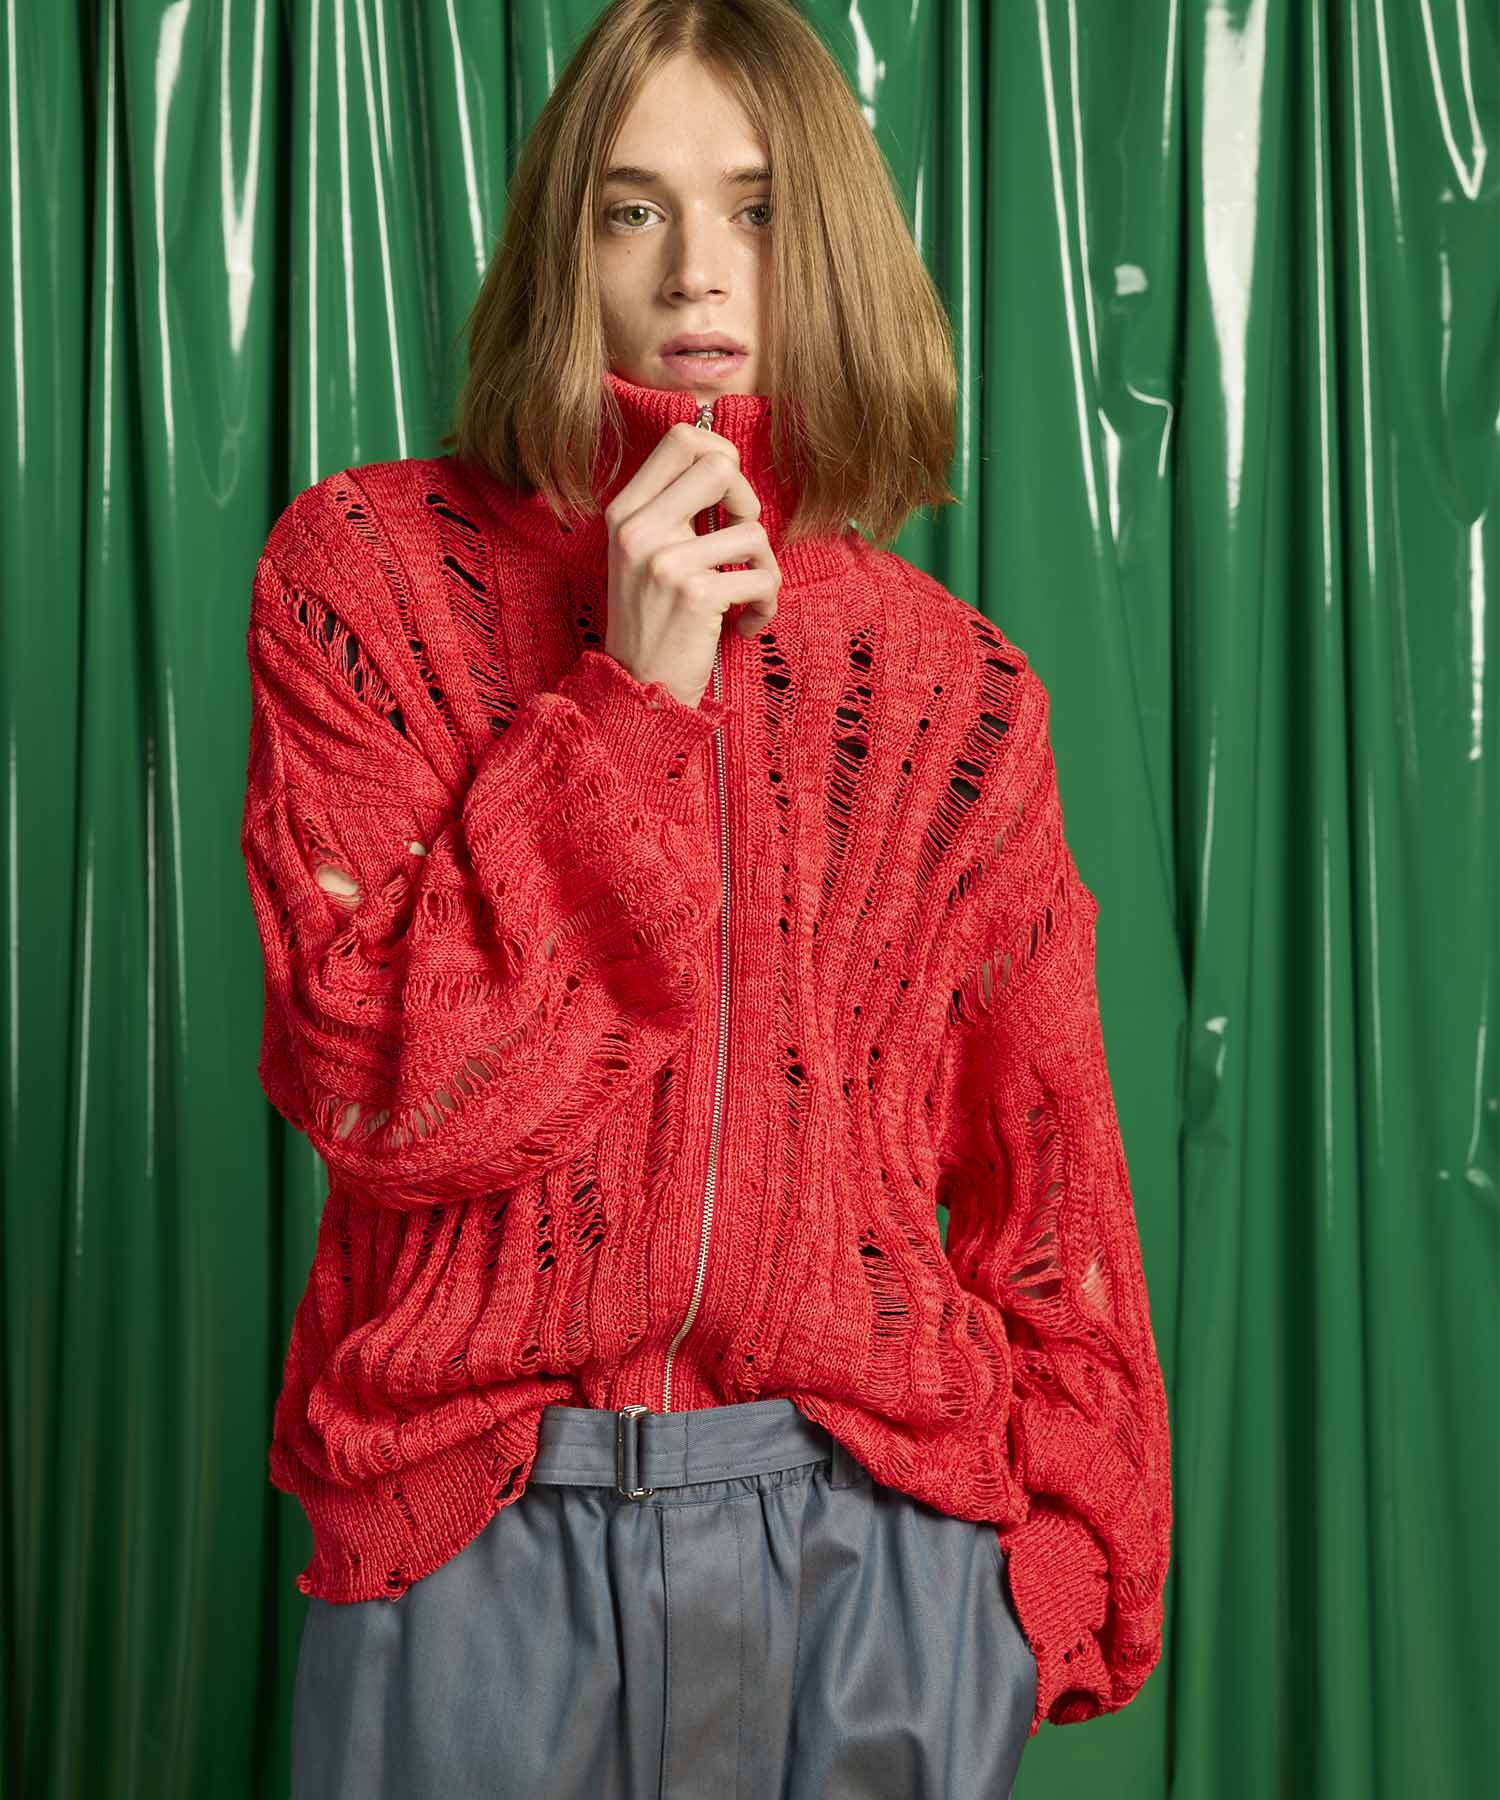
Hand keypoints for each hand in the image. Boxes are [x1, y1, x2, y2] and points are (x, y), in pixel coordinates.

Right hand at [603, 421, 781, 708]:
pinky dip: (766, 605)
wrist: (637, 688)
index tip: (729, 491)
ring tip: (747, 595)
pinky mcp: (696, 595)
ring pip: (753, 530)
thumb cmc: (653, 620)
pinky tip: (746, 623)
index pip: (680, 439)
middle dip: (748, 500)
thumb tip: (725, 464)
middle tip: (740, 538)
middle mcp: (639, 529)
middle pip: (720, 465)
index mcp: (625, 511)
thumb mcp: (643, 554)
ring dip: (765, 568)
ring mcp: (665, 561)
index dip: (720, 451)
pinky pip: (762, 577)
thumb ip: (672, 509)